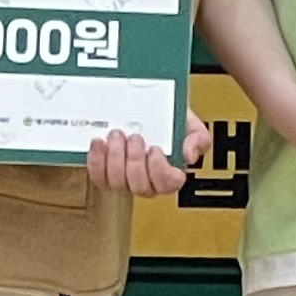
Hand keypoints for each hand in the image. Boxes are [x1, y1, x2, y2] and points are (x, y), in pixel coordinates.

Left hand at [87, 117, 204, 198]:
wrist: (145, 108)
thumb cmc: (166, 118)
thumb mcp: (189, 121)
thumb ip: (198, 137)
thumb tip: (189, 154)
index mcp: (170, 171)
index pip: (169, 184)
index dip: (160, 170)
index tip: (155, 148)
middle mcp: (147, 179)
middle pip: (141, 186)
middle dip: (135, 160)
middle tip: (134, 137)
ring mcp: (125, 179)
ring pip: (118, 183)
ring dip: (115, 158)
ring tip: (116, 136)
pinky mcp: (106, 174)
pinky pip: (99, 178)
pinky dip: (96, 161)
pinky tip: (99, 144)